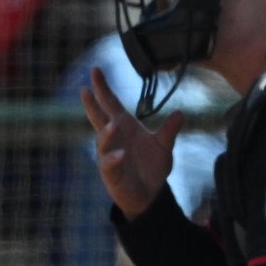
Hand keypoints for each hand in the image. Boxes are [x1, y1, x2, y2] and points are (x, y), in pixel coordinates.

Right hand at [80, 66, 183, 219]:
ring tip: (113, 124)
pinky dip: (113, 159)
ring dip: (106, 133)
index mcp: (123, 127)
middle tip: (84, 89)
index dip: (102, 88)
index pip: (110, 104)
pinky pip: (109, 164)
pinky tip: (121, 155)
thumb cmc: (151, 168)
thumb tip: (181, 114)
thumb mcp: (163, 147)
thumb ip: (168, 131)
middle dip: (91, 104)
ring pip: (102, 142)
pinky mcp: (110, 174)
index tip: (95, 70)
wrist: (149, 195)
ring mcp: (108, 155)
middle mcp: (112, 139)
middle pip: (98, 118)